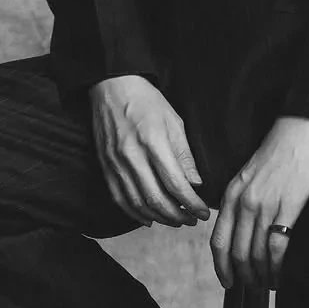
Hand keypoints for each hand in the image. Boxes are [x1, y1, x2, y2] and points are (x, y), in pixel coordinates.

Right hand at [88, 75, 210, 227]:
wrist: (112, 87)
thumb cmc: (146, 100)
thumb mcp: (174, 121)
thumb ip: (184, 155)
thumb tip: (195, 184)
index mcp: (154, 142)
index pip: (175, 184)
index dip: (191, 203)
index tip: (203, 212)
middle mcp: (133, 156)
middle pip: (156, 199)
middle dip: (177, 216)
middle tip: (192, 220)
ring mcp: (116, 163)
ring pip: (138, 203)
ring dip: (159, 218)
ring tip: (176, 221)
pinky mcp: (105, 166)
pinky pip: (120, 198)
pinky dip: (135, 213)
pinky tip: (149, 218)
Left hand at [210, 116, 308, 290]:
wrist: (300, 130)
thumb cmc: (277, 151)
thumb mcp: (247, 174)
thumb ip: (240, 200)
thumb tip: (239, 230)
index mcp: (231, 195)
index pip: (217, 241)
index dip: (221, 267)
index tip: (227, 282)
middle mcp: (243, 203)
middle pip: (236, 253)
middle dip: (243, 276)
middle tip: (252, 288)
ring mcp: (265, 207)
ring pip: (255, 254)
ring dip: (260, 275)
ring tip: (268, 285)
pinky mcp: (287, 208)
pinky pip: (277, 248)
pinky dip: (277, 267)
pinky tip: (280, 275)